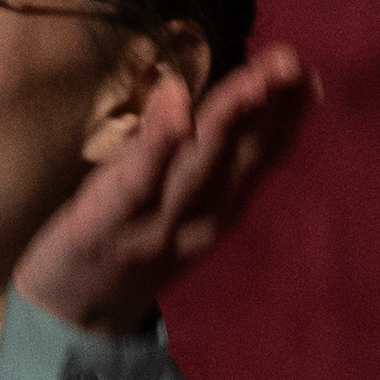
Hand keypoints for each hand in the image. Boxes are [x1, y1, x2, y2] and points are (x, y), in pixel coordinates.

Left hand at [15, 49, 314, 335]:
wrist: (69, 316)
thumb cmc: (125, 243)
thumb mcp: (177, 203)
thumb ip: (206, 155)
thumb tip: (241, 97)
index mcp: (218, 210)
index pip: (260, 157)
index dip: (287, 117)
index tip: (310, 75)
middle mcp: (199, 219)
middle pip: (239, 158)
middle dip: (269, 108)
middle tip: (290, 63)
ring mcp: (155, 224)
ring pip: (199, 167)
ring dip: (228, 119)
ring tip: (253, 79)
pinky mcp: (106, 224)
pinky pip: (138, 180)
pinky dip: (161, 142)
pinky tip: (177, 102)